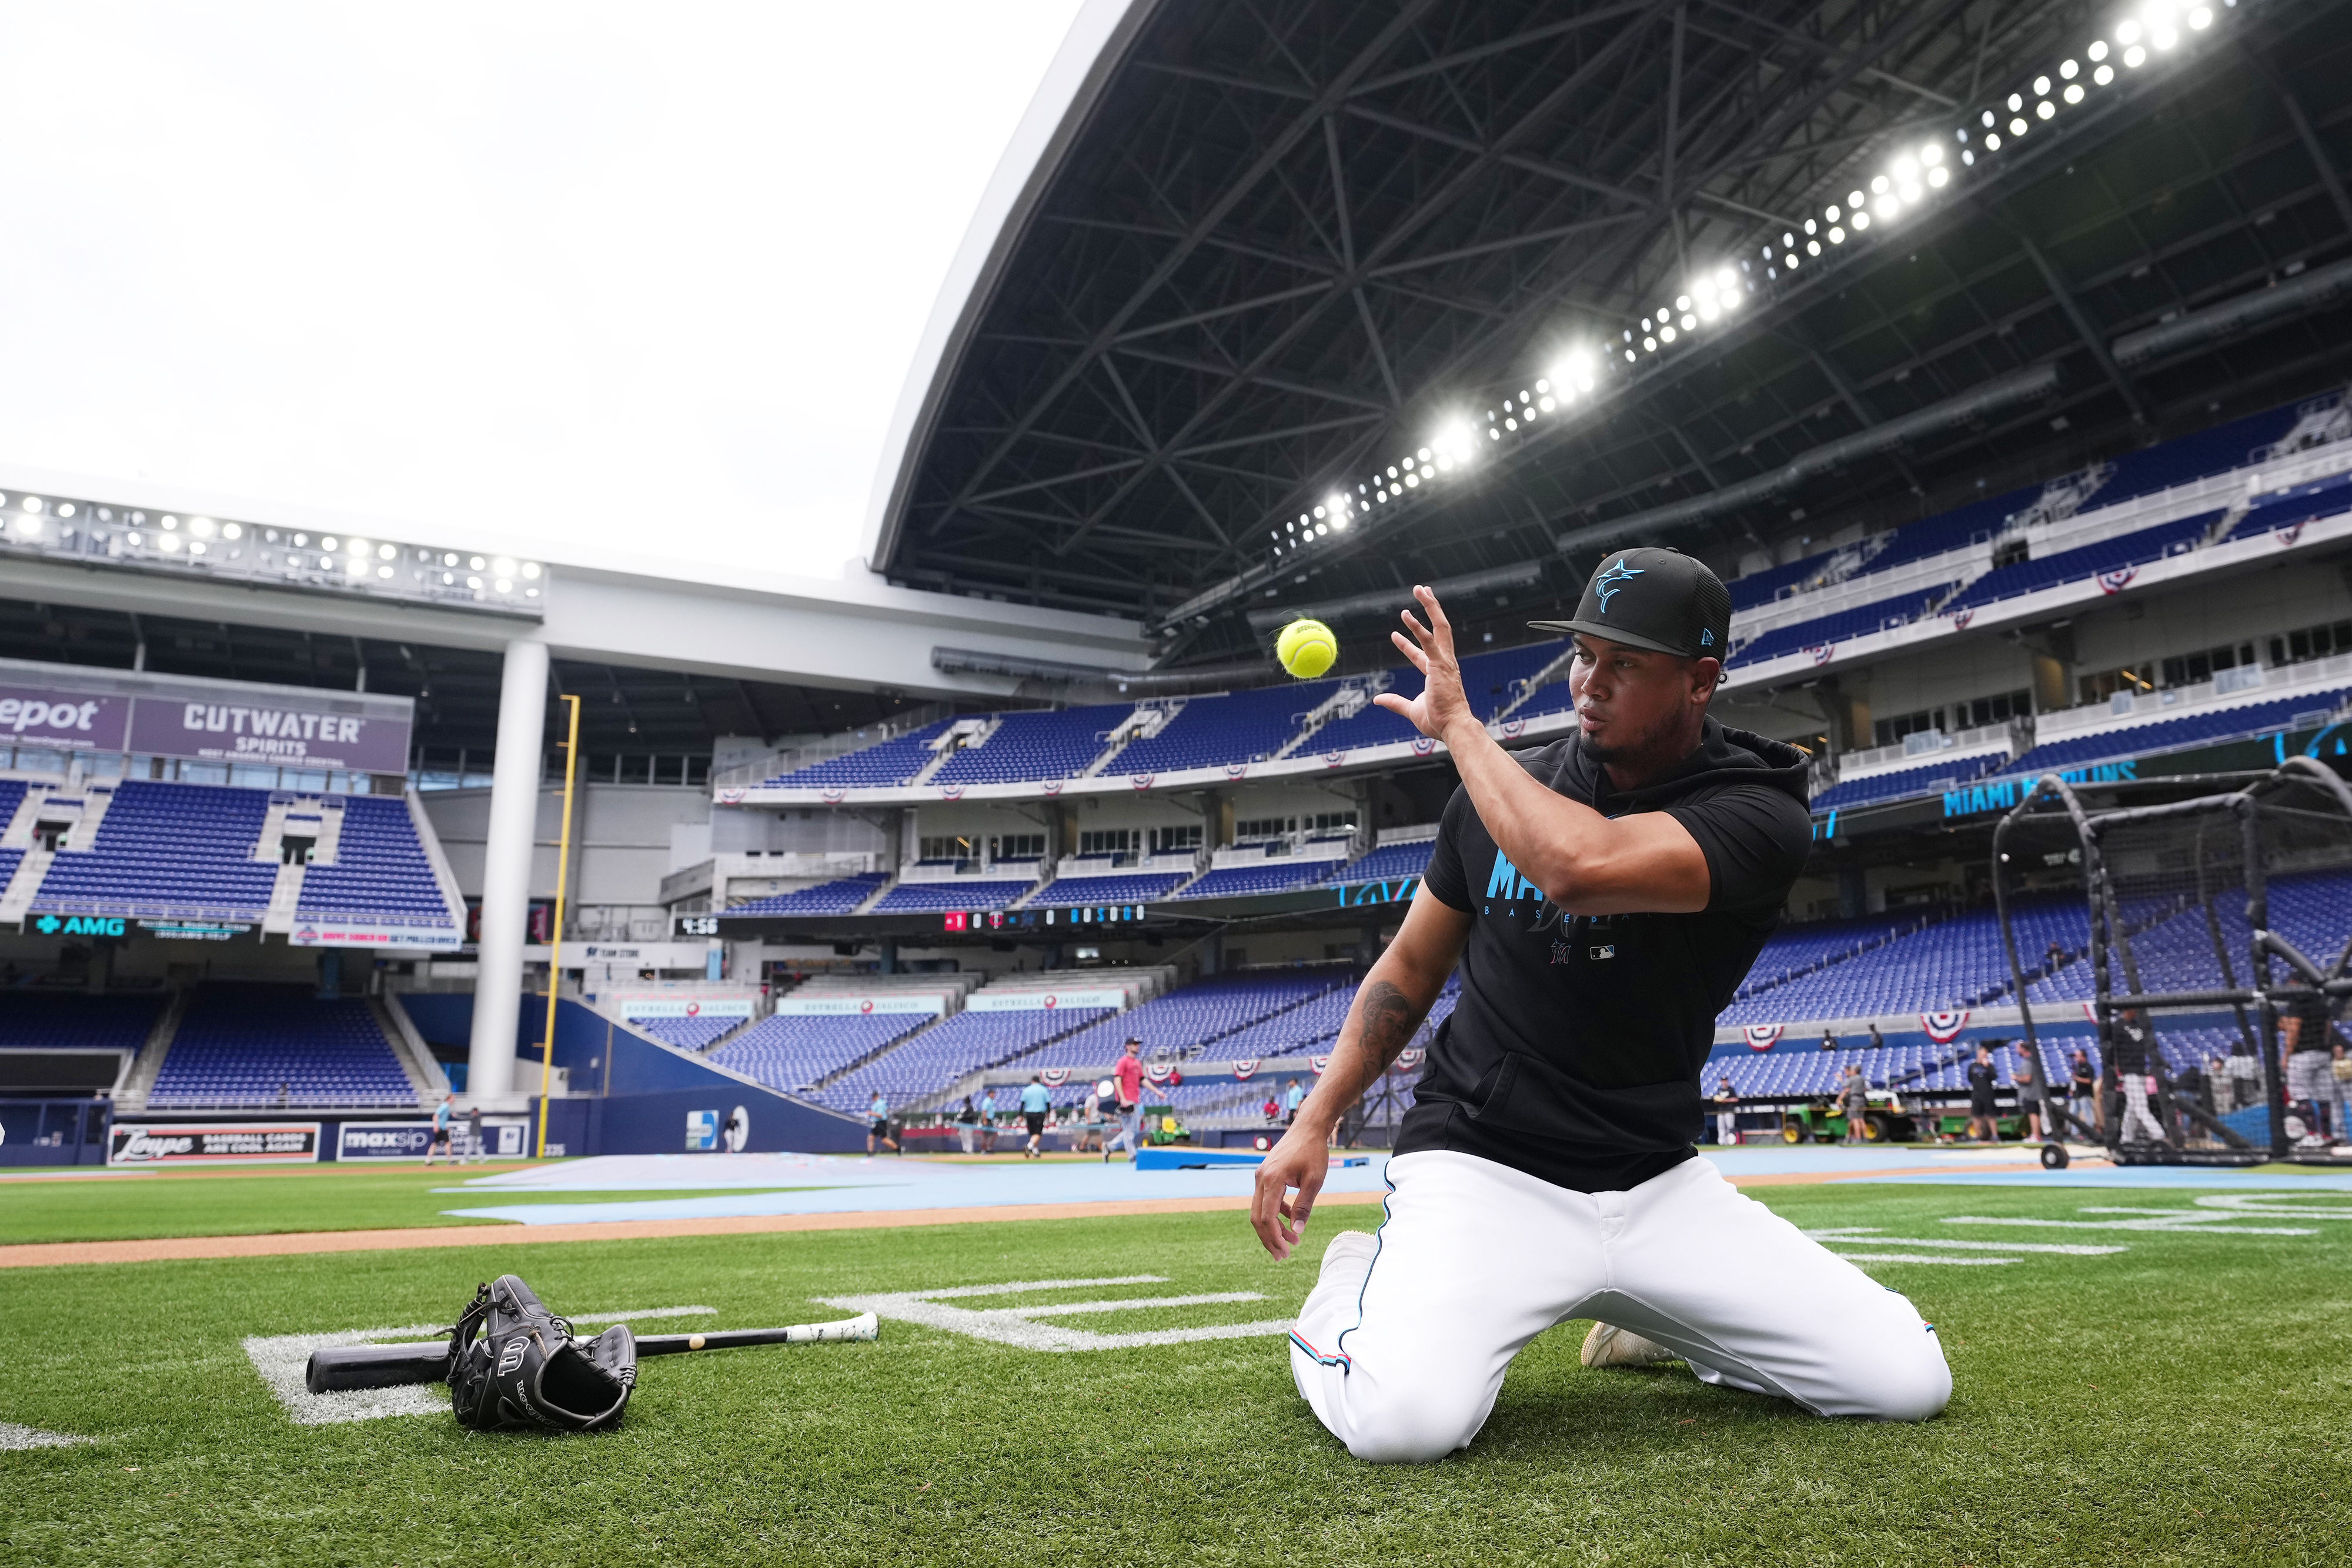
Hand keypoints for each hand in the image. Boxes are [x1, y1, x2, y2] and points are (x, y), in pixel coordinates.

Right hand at [1249, 1119, 1330, 1259]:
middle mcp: (1261, 1179)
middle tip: (1282, 1256)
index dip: (1274, 1238)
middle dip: (1269, 1239)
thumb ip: (1304, 1206)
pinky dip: (1276, 1213)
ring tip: (1292, 1241)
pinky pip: (1266, 1200)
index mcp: (1272, 1180)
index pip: (1267, 1217)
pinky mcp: (1266, 1175)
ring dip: (1274, 1228)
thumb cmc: (1314, 1152)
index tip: (1285, 1252)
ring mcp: (1261, 1176)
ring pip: (1260, 1210)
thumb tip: (1297, 1231)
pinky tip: (1291, 1221)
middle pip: (1258, 1217)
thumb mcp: (1314, 1181)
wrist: (1308, 1127)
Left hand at [1373, 585, 1476, 744]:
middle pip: (1439, 629)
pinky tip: (1406, 615)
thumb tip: (1377, 700)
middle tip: (1423, 591)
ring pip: (1439, 627)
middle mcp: (1444, 663)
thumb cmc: (1438, 722)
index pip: (1422, 652)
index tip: (1394, 635)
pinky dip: (1417, 627)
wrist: (1453, 728)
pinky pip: (1428, 641)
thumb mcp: (1411, 710)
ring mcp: (1444, 662)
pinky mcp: (1440, 665)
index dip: (1407, 643)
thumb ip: (1394, 703)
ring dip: (1430, 606)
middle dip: (1432, 608)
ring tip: (1421, 588)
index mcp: (1438, 673)